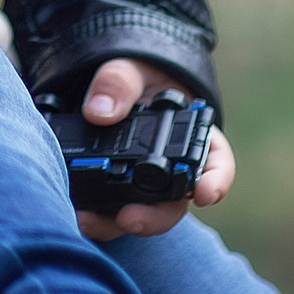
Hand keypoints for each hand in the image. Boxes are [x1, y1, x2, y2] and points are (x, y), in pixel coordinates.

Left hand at [72, 58, 233, 240]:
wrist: (105, 89)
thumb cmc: (131, 79)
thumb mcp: (128, 71)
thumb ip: (118, 84)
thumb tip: (99, 113)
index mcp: (192, 137)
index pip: (216, 165)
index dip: (216, 182)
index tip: (205, 194)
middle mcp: (172, 170)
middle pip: (174, 204)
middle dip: (153, 217)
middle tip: (129, 218)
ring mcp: (145, 186)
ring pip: (139, 213)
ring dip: (115, 222)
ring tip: (88, 221)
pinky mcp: (114, 193)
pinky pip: (109, 210)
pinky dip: (95, 217)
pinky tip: (77, 215)